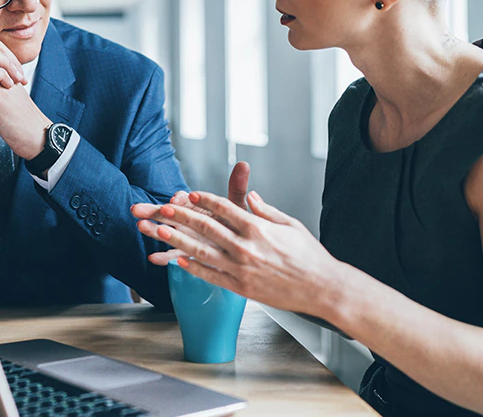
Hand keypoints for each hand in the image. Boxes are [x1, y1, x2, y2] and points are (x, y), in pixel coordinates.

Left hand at [133, 185, 343, 316]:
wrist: (322, 288)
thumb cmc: (309, 255)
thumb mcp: (290, 224)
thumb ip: (266, 210)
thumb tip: (250, 195)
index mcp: (258, 228)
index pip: (224, 208)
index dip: (204, 200)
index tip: (190, 194)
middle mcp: (246, 247)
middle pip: (206, 227)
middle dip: (182, 216)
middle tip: (162, 208)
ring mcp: (241, 268)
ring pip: (202, 252)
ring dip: (178, 240)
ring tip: (160, 232)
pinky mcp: (241, 287)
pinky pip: (211, 276)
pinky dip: (193, 268)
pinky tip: (178, 261)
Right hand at [138, 162, 250, 265]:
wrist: (237, 245)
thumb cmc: (235, 223)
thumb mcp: (236, 206)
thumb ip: (236, 187)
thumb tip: (243, 165)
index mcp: (196, 205)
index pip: (184, 199)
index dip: (179, 199)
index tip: (176, 199)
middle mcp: (187, 219)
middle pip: (167, 213)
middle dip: (153, 210)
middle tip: (137, 209)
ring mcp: (184, 236)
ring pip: (165, 232)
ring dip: (152, 230)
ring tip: (141, 227)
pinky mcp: (185, 252)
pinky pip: (172, 255)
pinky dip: (162, 257)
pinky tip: (153, 259)